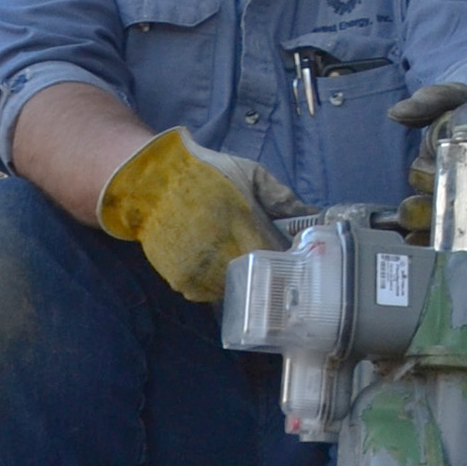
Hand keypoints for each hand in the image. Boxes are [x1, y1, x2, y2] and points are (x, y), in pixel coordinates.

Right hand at [97, 128, 311, 302]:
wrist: (153, 181)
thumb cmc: (208, 173)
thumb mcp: (250, 173)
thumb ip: (282, 197)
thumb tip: (313, 214)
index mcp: (245, 224)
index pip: (278, 256)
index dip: (288, 257)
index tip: (291, 255)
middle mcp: (225, 252)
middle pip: (259, 278)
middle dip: (266, 271)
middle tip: (265, 260)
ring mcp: (202, 270)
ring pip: (235, 289)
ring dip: (240, 279)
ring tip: (234, 258)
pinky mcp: (183, 280)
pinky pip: (209, 292)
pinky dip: (214, 282)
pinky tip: (213, 262)